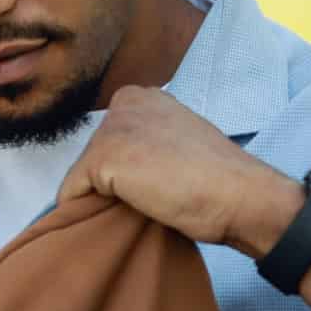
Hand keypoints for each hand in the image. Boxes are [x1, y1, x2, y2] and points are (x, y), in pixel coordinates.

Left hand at [57, 87, 302, 255]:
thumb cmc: (218, 177)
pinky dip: (86, 211)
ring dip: (104, 197)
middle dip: (112, 180)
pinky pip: (72, 194)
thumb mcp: (178, 140)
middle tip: (151, 195)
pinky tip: (121, 214)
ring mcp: (112, 129)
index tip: (154, 180)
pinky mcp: (102, 159)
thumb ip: (149, 140)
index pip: (110, 138)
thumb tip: (127, 165)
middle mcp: (125, 103)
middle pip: (93, 153)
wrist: (238, 195)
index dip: (125, 168)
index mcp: (144, 96)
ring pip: (84, 175)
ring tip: (144, 204)